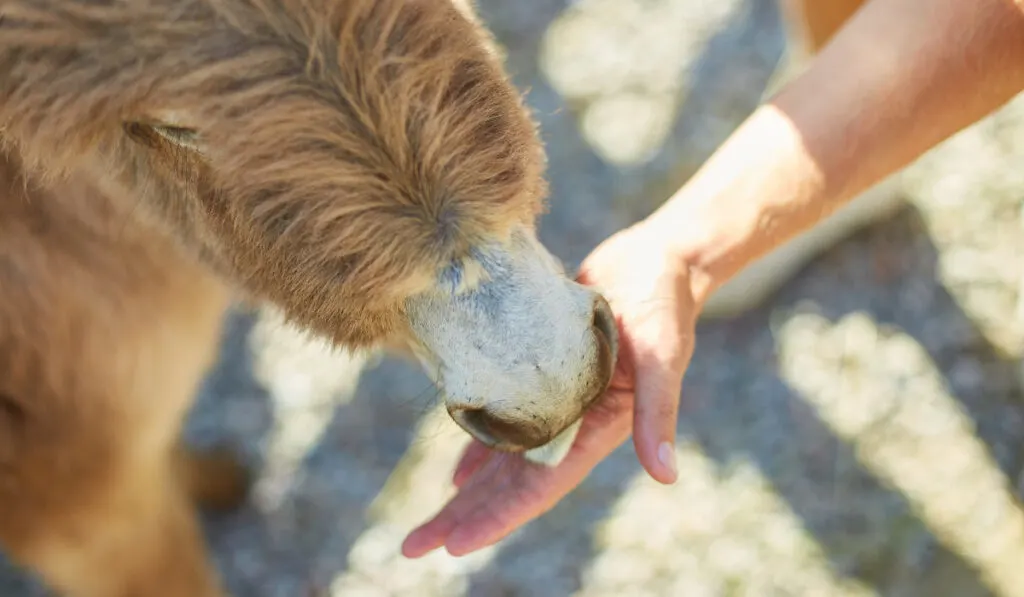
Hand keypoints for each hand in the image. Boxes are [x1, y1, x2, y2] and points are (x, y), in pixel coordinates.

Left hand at [401, 219, 703, 557]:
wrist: (657, 262)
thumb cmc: (664, 304)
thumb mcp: (662, 354)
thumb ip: (657, 413)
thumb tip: (666, 475)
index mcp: (597, 431)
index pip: (540, 488)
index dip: (498, 518)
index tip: (454, 545)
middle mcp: (572, 425)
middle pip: (509, 485)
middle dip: (464, 517)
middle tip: (413, 546)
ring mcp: (555, 404)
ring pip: (502, 459)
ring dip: (466, 493)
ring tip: (426, 524)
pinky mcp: (542, 375)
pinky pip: (504, 421)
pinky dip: (479, 448)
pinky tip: (456, 474)